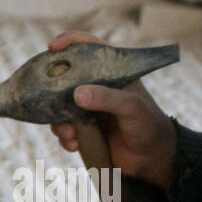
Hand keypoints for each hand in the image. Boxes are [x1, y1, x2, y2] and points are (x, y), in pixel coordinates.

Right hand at [48, 31, 177, 190]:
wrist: (153, 159)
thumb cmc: (149, 124)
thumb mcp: (131, 106)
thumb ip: (106, 97)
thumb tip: (77, 93)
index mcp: (111, 72)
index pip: (88, 47)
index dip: (69, 42)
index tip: (53, 47)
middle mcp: (96, 87)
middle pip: (65, 78)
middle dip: (53, 91)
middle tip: (48, 101)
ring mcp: (88, 108)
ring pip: (60, 107)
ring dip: (58, 121)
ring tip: (68, 134)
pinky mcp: (85, 130)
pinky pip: (65, 130)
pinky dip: (65, 138)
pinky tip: (74, 145)